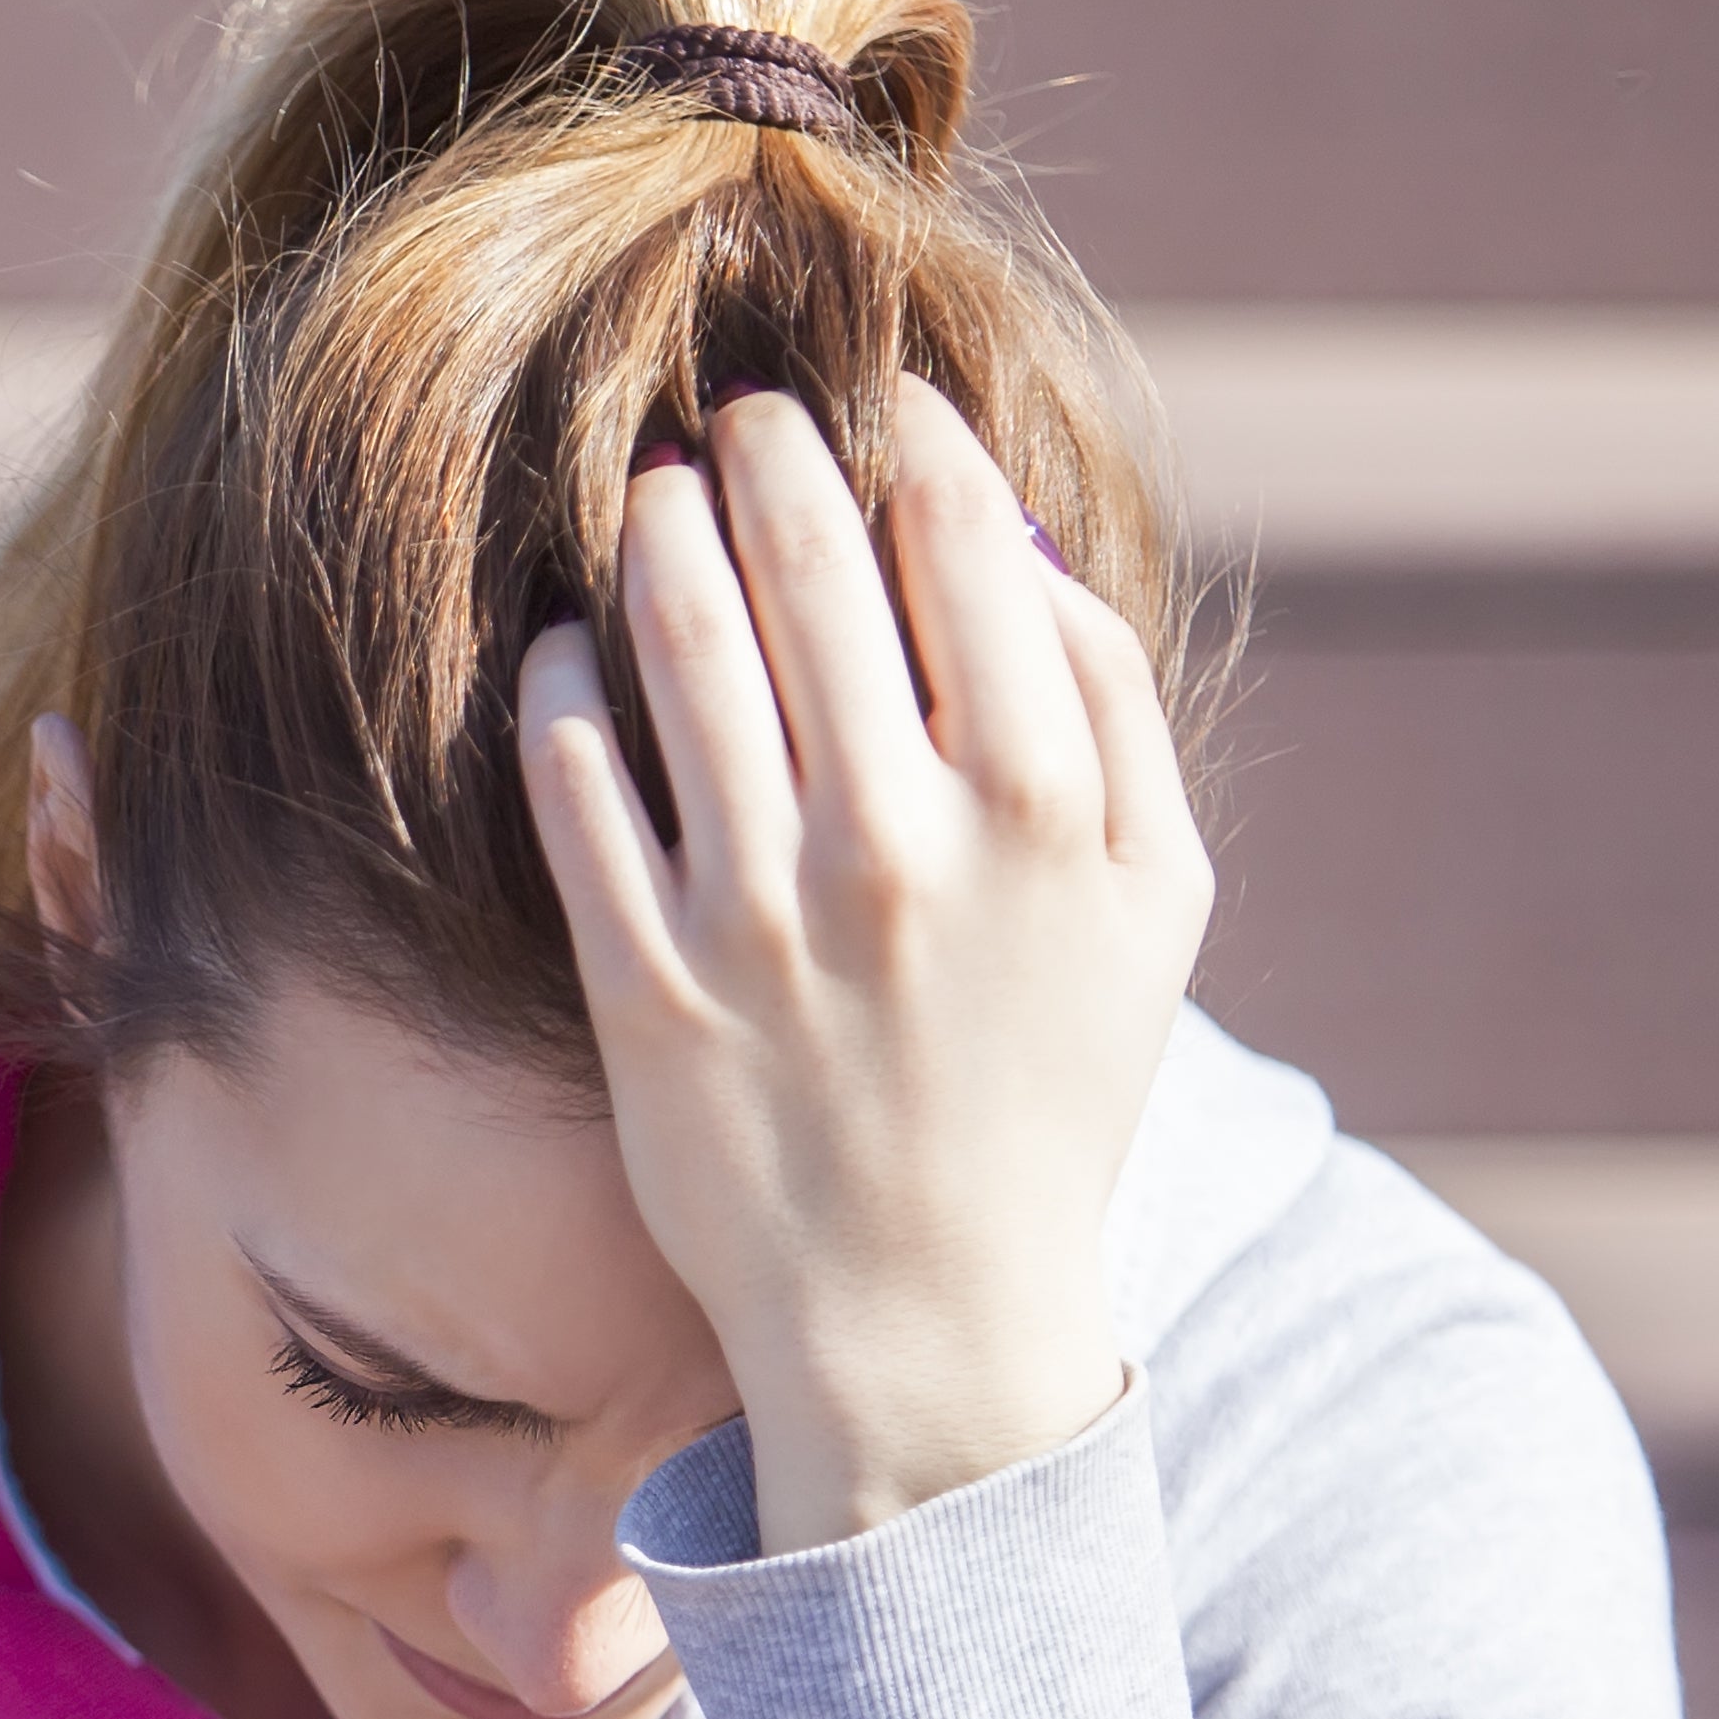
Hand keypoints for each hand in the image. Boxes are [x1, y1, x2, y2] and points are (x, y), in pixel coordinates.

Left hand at [514, 380, 1213, 1554]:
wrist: (925, 1314)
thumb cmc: (1048, 1087)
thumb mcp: (1155, 902)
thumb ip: (1115, 712)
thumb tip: (1015, 546)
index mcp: (1043, 807)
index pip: (958, 542)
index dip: (903, 438)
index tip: (871, 404)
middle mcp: (901, 844)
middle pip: (806, 563)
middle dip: (760, 451)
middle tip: (734, 420)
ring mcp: (762, 916)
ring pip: (679, 643)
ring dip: (654, 534)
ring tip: (650, 501)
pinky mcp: (646, 985)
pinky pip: (575, 781)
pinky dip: (564, 682)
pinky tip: (572, 647)